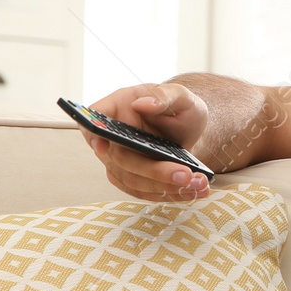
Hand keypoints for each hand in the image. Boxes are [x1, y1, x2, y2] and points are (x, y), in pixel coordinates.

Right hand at [79, 83, 210, 202]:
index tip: (103, 145)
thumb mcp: (181, 96)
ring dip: (166, 186)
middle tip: (186, 173)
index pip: (93, 123)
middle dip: (154, 171)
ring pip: (133, 181)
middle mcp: (112, 138)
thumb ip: (164, 96)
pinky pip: (145, 192)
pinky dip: (170, 194)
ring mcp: (119, 161)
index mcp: (115, 110)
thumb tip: (143, 104)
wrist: (189, 130)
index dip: (94, 135)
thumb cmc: (179, 108)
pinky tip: (193, 191)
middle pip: (121, 159)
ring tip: (197, 183)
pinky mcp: (132, 179)